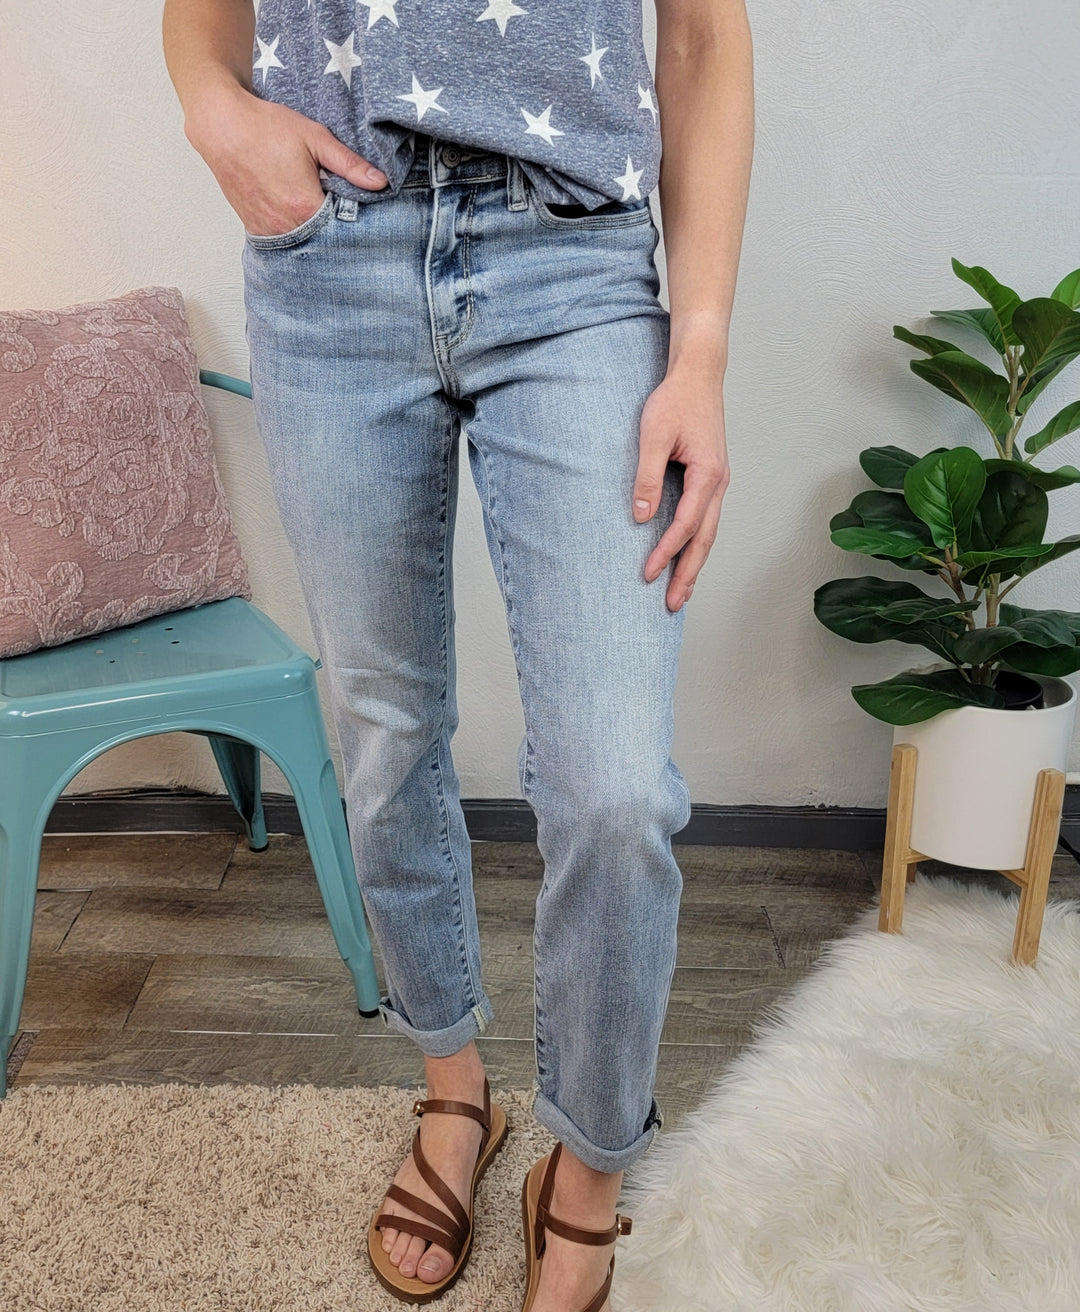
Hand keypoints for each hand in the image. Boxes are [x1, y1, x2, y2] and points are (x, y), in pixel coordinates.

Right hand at [184, 81, 387, 235]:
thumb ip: (349, 164)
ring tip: (316, 211)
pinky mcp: (255, 227)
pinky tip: (297, 215)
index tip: (358, 208)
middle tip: (338, 209)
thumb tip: (380, 183)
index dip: (353, 219)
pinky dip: (294, 232)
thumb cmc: (266, 128)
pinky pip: (282, 239)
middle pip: (323, 239)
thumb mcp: (315, 138)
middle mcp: (286, 225)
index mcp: (306, 208)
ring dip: (313, 233)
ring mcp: (268, 229)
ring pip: (302, 242)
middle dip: (334, 229)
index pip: (343, 228)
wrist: (221, 125)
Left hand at [633, 361, 729, 611]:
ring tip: (681, 593)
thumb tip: (642, 517)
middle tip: (673, 604)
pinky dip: (696, 544)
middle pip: (704, 540)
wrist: (699, 374)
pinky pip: (705, 520)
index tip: (647, 573)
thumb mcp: (653, 436)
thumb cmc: (676, 399)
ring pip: (708, 533)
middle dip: (688, 574)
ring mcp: (718, 482)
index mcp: (708, 475)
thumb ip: (646, 477)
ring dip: (694, 564)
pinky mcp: (711, 479)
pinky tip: (685, 557)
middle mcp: (719, 483)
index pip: (686, 525)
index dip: (666, 552)